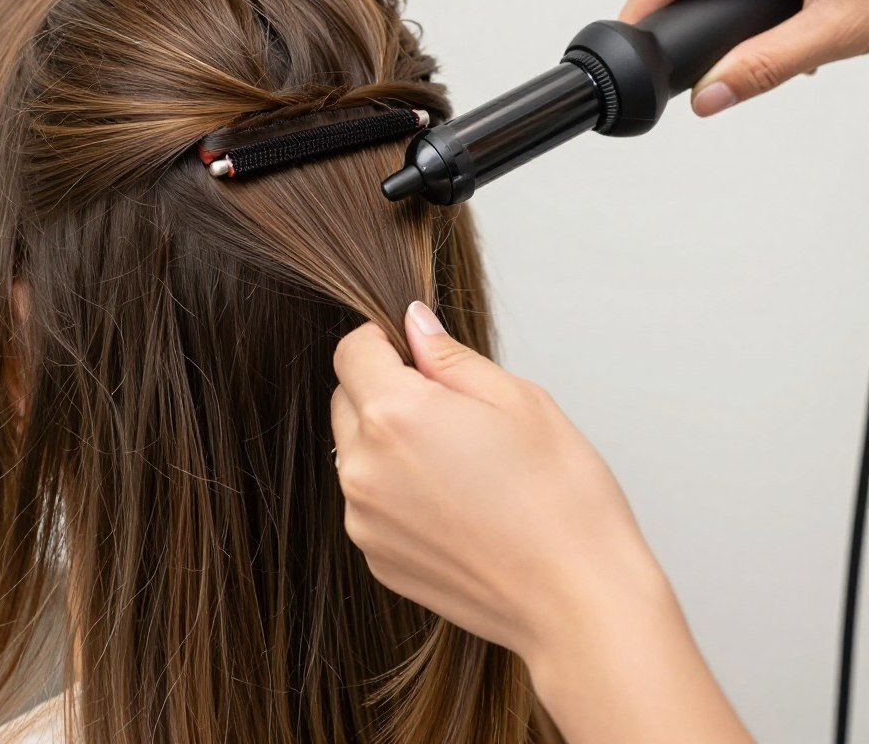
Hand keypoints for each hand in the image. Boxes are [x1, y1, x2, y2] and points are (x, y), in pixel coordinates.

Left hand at [331, 303, 752, 742]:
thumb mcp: (516, 399)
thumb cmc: (560, 498)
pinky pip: (368, 500)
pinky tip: (453, 501)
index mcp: (395, 414)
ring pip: (354, 451)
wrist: (578, 601)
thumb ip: (449, 357)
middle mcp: (363, 468)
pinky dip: (395, 489)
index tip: (415, 351)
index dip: (383, 340)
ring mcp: (364, 520)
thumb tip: (414, 325)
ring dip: (387, 440)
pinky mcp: (376, 558)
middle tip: (450, 407)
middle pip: (347, 399)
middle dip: (384, 387)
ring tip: (458, 460)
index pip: (352, 350)